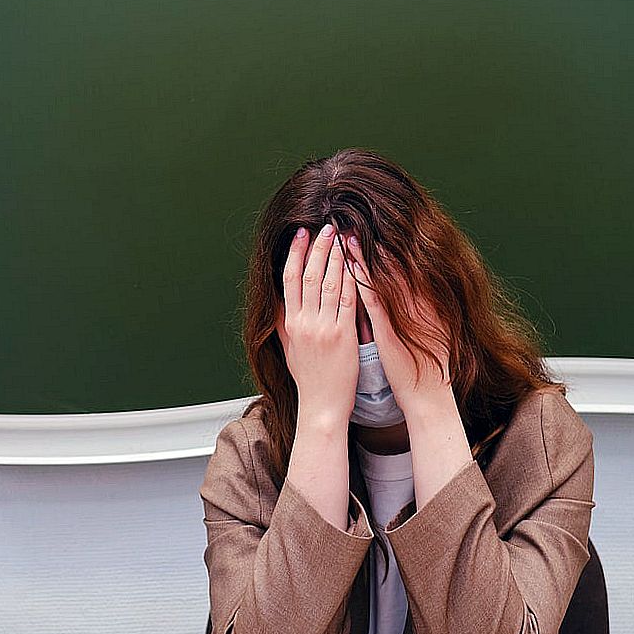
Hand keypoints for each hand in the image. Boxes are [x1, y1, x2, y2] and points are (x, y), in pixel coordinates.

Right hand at [276, 223, 358, 427]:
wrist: (322, 406)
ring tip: (342, 237)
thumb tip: (277, 301)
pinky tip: (356, 264)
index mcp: (290, 323)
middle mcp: (303, 323)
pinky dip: (351, 279)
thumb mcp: (288, 348)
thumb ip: (283, 323)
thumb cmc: (308, 379)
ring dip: (336, 257)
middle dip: (317, 248)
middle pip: (308, 275)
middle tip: (326, 226)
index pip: (289, 280)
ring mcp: (323, 328)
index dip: (294, 254)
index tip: (301, 234)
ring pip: (328, 283)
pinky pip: (348, 301)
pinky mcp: (343, 336)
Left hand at [343, 234, 453, 417]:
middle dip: (371, 242)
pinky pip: (372, 298)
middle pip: (391, 264)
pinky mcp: (388, 329)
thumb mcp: (427, 330)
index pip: (403, 266)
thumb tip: (405, 289)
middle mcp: (414, 303)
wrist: (429, 394)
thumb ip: (418, 308)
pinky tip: (349, 263)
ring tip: (344, 232)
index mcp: (423, 302)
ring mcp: (401, 315)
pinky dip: (361, 278)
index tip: (371, 224)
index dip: (385, 245)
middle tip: (351, 219)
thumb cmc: (426, 366)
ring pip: (379, 276)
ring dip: (361, 254)